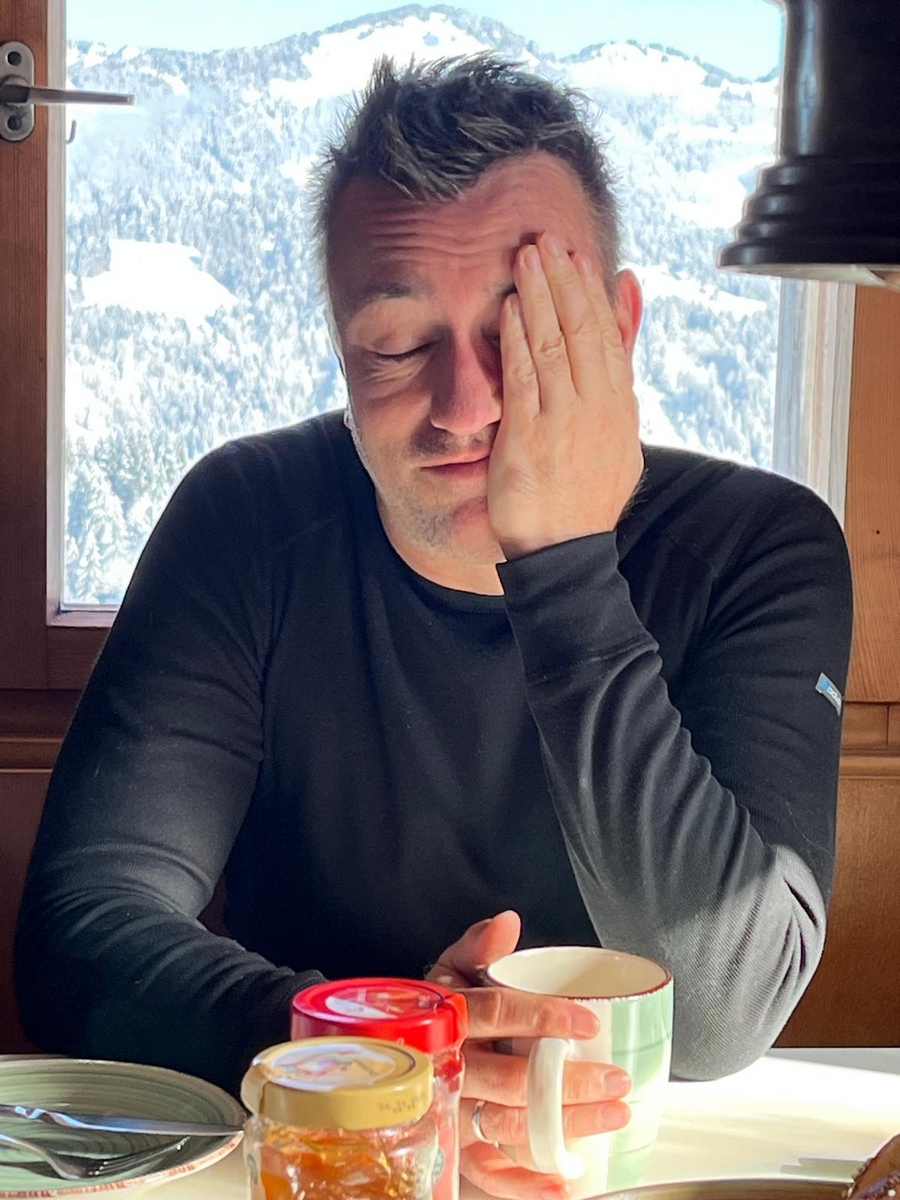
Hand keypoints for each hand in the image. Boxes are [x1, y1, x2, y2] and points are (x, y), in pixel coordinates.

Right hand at [428, 914, 630, 1199]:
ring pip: (510, 1126)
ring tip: (612, 1115)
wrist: (378, 1059)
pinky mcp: (453, 1151)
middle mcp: (447, 1069)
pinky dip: (526, 1185)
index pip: (497, 1013)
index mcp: (447, 1017)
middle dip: (570, 1083)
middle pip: (511, 1080)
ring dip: (566, 1127)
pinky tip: (565, 1180)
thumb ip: (476, 946)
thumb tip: (507, 923)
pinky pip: (489, 1175)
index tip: (589, 1019)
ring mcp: (450, 1114)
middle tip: (615, 1080)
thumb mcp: (446, 970)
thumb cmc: (430, 1011)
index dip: (544, 1016)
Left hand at [488, 233, 643, 559]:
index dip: (592, 292)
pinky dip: (520, 341)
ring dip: (541, 298)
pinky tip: (510, 310)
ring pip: (556, 346)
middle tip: (548, 240)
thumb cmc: (584, 492)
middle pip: (584, 331)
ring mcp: (566, 423)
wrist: (566, 551)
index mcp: (620, 406)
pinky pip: (526, 380)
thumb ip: (619, 367)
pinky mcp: (531, 439)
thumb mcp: (619, 430)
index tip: (578, 256)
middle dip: (565, 282)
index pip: (609, 336)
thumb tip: (627, 299)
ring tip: (527, 258)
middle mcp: (598, 409)